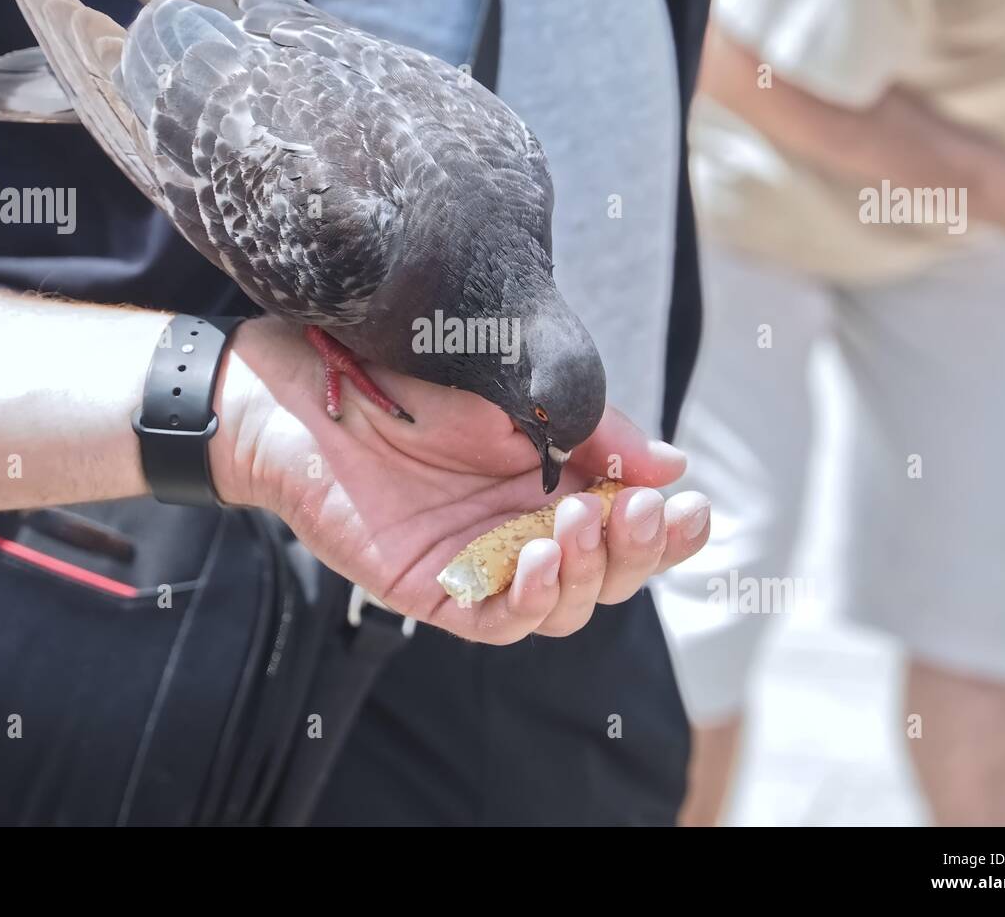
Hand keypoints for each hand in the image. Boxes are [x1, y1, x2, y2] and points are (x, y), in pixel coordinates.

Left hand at [211, 317, 710, 643]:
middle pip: (607, 575)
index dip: (667, 528)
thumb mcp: (519, 394)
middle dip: (634, 550)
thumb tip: (672, 466)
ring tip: (577, 521)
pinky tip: (538, 559)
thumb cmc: (411, 382)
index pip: (629, 526)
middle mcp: (526, 530)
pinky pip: (497, 621)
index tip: (692, 506)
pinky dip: (528, 600)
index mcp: (555, 484)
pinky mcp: (435, 590)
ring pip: (563, 605)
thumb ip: (593, 431)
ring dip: (585, 572)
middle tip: (633, 510)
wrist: (313, 394)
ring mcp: (482, 564)